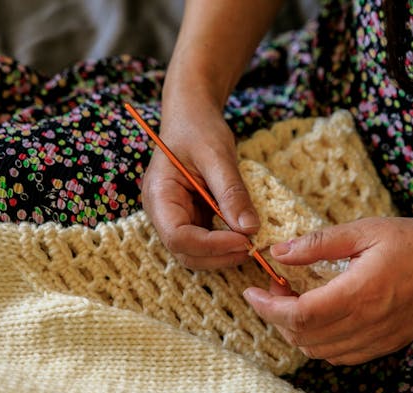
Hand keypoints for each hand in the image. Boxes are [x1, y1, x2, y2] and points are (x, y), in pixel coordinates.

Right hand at [141, 90, 259, 269]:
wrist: (193, 117)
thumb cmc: (199, 129)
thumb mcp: (217, 156)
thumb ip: (232, 193)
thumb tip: (249, 229)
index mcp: (159, 196)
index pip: (178, 237)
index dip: (211, 245)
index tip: (243, 240)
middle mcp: (163, 214)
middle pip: (186, 253)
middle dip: (219, 256)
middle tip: (253, 247)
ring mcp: (177, 218)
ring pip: (197, 254)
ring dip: (224, 255)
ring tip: (253, 244)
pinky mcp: (193, 219)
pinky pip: (208, 242)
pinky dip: (227, 245)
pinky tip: (246, 236)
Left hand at [243, 217, 412, 364]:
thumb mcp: (367, 230)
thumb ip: (319, 243)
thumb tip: (279, 252)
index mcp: (359, 293)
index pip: (299, 315)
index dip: (268, 307)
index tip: (252, 290)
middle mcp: (366, 324)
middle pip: (303, 337)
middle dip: (276, 317)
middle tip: (271, 289)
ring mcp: (376, 340)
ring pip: (318, 351)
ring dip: (295, 331)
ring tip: (292, 301)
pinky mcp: (385, 344)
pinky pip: (340, 357)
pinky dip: (319, 343)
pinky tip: (319, 317)